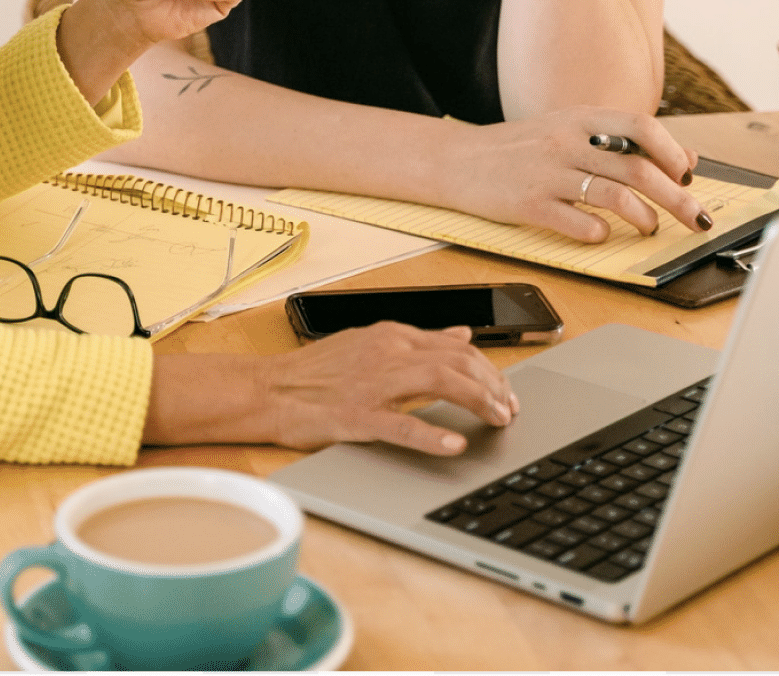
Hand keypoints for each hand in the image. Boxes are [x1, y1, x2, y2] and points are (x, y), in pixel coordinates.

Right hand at [143, 322, 514, 455]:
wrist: (268, 389)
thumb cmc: (315, 372)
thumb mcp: (371, 342)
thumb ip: (419, 340)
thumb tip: (462, 333)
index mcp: (392, 335)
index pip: (459, 345)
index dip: (491, 369)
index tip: (506, 392)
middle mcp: (388, 352)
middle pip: (460, 361)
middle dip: (495, 386)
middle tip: (511, 411)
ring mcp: (374, 383)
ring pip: (442, 382)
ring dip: (479, 401)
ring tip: (499, 421)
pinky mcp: (357, 415)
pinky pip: (403, 424)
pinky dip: (433, 435)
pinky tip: (455, 445)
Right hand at [432, 106, 708, 242]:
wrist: (459, 160)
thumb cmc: (521, 147)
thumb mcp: (570, 129)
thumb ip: (623, 140)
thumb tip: (684, 158)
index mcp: (581, 118)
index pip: (642, 127)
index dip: (673, 153)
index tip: (687, 176)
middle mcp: (567, 142)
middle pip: (638, 168)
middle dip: (676, 198)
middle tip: (695, 218)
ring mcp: (548, 173)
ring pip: (615, 196)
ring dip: (644, 218)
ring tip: (649, 228)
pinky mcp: (529, 205)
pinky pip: (577, 222)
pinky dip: (600, 233)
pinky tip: (603, 234)